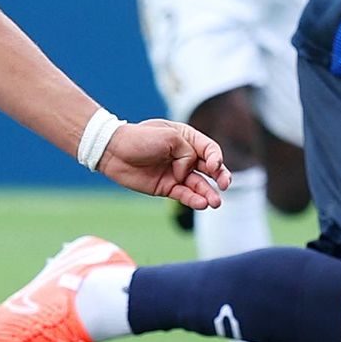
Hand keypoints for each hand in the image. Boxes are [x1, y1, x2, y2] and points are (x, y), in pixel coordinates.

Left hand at [95, 117, 230, 209]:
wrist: (114, 151)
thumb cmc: (141, 138)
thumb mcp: (170, 137)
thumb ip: (187, 153)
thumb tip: (187, 174)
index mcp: (187, 138)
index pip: (210, 149)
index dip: (216, 158)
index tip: (214, 165)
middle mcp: (184, 156)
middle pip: (209, 169)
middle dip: (220, 176)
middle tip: (225, 185)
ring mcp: (176, 173)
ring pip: (198, 185)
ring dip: (208, 193)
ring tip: (216, 202)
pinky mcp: (166, 187)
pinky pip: (184, 195)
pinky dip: (193, 199)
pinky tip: (202, 204)